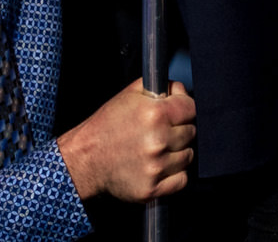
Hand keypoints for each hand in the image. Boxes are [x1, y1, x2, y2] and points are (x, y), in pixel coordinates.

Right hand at [58, 80, 194, 202]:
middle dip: (179, 131)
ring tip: (157, 150)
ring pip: (188, 157)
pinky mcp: (151, 188)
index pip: (192, 109)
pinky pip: (181, 180)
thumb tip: (182, 91)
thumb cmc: (107, 126)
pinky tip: (159, 167)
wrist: (86, 158)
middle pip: (191, 133)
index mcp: (155, 114)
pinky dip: (174, 175)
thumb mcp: (131, 94)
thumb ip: (162, 87)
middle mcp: (158, 141)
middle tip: (161, 133)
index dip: (184, 110)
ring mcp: (155, 167)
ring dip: (177, 153)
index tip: (176, 114)